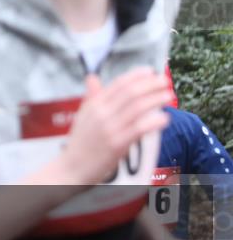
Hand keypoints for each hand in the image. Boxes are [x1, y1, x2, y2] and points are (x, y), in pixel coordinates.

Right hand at [59, 68, 171, 185]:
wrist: (70, 168)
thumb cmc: (79, 143)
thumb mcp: (82, 116)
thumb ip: (91, 97)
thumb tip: (92, 77)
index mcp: (93, 105)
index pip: (117, 84)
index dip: (136, 76)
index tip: (150, 71)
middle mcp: (100, 113)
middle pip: (130, 93)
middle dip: (150, 85)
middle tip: (165, 81)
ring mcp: (108, 129)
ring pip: (137, 108)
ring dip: (155, 99)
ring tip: (168, 96)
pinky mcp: (116, 145)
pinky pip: (138, 129)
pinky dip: (153, 122)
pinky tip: (164, 118)